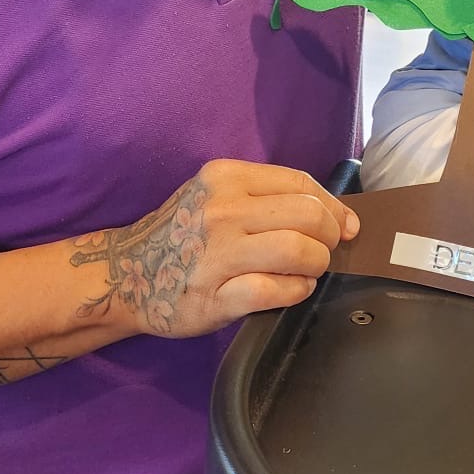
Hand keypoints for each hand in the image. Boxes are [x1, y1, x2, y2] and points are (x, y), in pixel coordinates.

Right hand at [78, 161, 358, 336]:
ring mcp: (218, 254)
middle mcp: (222, 210)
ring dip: (316, 264)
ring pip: (298, 251)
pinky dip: (296, 291)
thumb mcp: (215, 197)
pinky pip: (276, 290)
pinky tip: (292, 290)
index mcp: (226, 178)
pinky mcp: (216, 295)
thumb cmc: (181, 235)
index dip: (335, 207)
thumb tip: (338, 215)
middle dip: (329, 238)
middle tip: (324, 252)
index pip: (302, 184)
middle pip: (308, 217)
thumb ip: (266, 198)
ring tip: (308, 271)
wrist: (125, 275)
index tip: (347, 226)